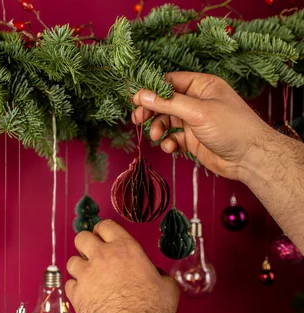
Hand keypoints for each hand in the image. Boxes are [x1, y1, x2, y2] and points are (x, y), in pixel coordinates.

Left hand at [65, 220, 178, 312]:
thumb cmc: (153, 309)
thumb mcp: (166, 285)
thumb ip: (157, 274)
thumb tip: (155, 275)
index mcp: (125, 248)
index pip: (105, 226)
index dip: (102, 231)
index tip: (103, 238)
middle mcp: (102, 256)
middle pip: (82, 237)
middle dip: (85, 245)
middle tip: (92, 255)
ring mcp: (86, 274)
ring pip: (72, 261)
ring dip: (79, 268)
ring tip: (89, 279)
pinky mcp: (76, 293)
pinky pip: (69, 285)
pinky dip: (76, 289)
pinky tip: (85, 296)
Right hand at [132, 72, 272, 180]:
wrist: (250, 158)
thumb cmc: (232, 127)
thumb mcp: (198, 111)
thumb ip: (168, 103)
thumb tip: (143, 95)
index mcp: (202, 86)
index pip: (170, 81)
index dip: (151, 89)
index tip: (135, 98)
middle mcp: (197, 101)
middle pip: (164, 101)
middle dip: (151, 110)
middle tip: (137, 119)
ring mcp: (194, 120)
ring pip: (166, 120)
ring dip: (158, 128)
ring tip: (156, 136)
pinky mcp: (193, 139)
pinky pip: (173, 137)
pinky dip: (168, 142)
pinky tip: (170, 147)